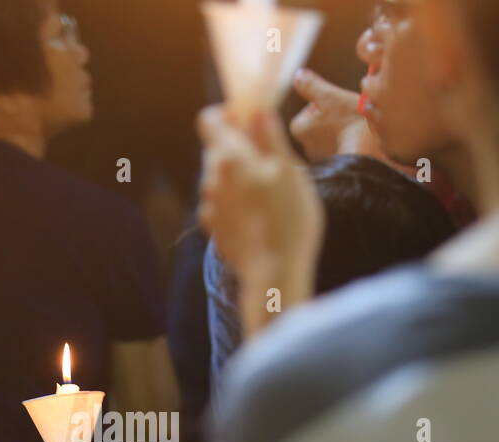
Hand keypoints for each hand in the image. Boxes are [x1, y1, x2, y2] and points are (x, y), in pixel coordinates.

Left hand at [197, 105, 322, 307]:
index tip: (249, 122)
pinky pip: (222, 205)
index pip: (209, 120)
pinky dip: (236, 203)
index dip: (228, 115)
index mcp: (228, 157)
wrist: (274, 273)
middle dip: (239, 149)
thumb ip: (270, 138)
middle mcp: (210, 179)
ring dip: (238, 178)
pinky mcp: (214, 229)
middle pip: (216, 149)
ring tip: (268, 194)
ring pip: (220, 178)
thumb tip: (257, 110)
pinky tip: (259, 216)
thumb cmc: (287, 220)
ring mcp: (209, 206)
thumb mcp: (289, 172)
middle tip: (270, 162)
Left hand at [288, 68, 363, 161]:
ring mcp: (321, 159)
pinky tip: (358, 139)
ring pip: (329, 137)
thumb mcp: (330, 96)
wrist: (371, 151)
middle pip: (318, 124)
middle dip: (331, 118)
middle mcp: (306, 147)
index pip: (307, 111)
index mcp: (299, 129)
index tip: (337, 105)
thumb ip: (311, 85)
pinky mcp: (336, 167)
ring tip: (355, 127)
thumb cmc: (349, 121)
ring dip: (340, 130)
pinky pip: (340, 149)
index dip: (323, 104)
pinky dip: (347, 143)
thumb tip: (298, 76)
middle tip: (348, 115)